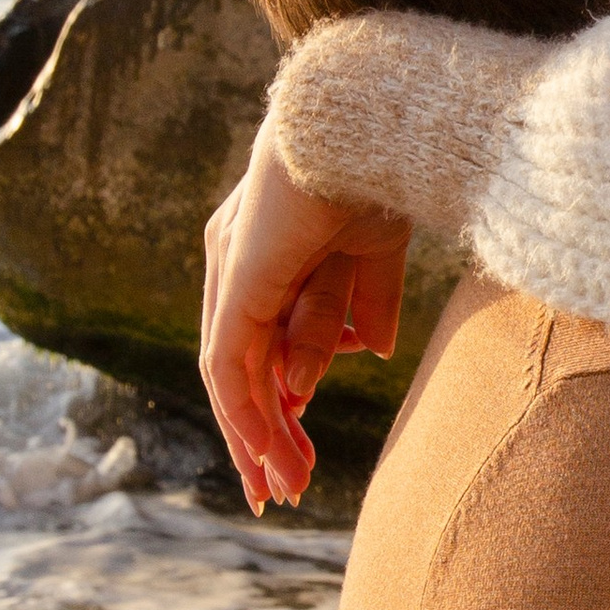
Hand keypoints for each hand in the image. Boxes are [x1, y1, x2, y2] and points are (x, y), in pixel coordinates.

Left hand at [201, 122, 412, 512]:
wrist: (373, 118)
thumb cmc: (383, 165)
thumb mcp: (375, 254)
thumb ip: (366, 305)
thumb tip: (372, 354)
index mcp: (270, 250)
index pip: (260, 346)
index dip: (279, 406)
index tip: (302, 457)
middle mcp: (237, 262)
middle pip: (240, 369)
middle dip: (264, 436)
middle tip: (280, 491)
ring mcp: (232, 270)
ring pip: (232, 376)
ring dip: (258, 438)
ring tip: (283, 487)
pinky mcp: (237, 280)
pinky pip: (226, 364)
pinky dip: (244, 414)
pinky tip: (264, 453)